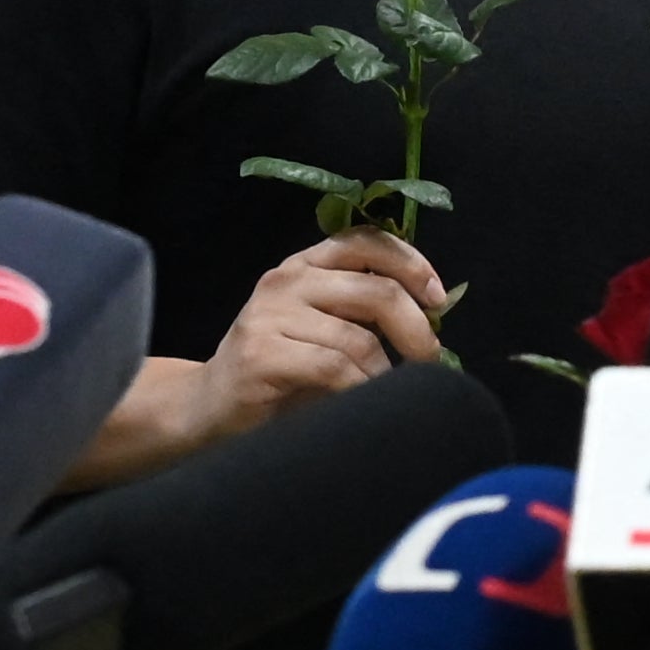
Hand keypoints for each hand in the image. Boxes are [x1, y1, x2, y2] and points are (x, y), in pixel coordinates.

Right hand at [190, 232, 444, 445]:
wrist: (211, 408)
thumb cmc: (282, 371)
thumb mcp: (327, 328)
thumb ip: (366, 312)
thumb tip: (435, 313)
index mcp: (307, 265)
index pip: (367, 241)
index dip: (411, 264)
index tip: (438, 300)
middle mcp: (287, 280)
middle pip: (377, 291)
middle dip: (416, 329)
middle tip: (430, 360)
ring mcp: (270, 315)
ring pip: (359, 339)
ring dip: (385, 372)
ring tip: (389, 391)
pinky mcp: (260, 354)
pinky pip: (333, 368)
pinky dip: (359, 389)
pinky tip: (360, 402)